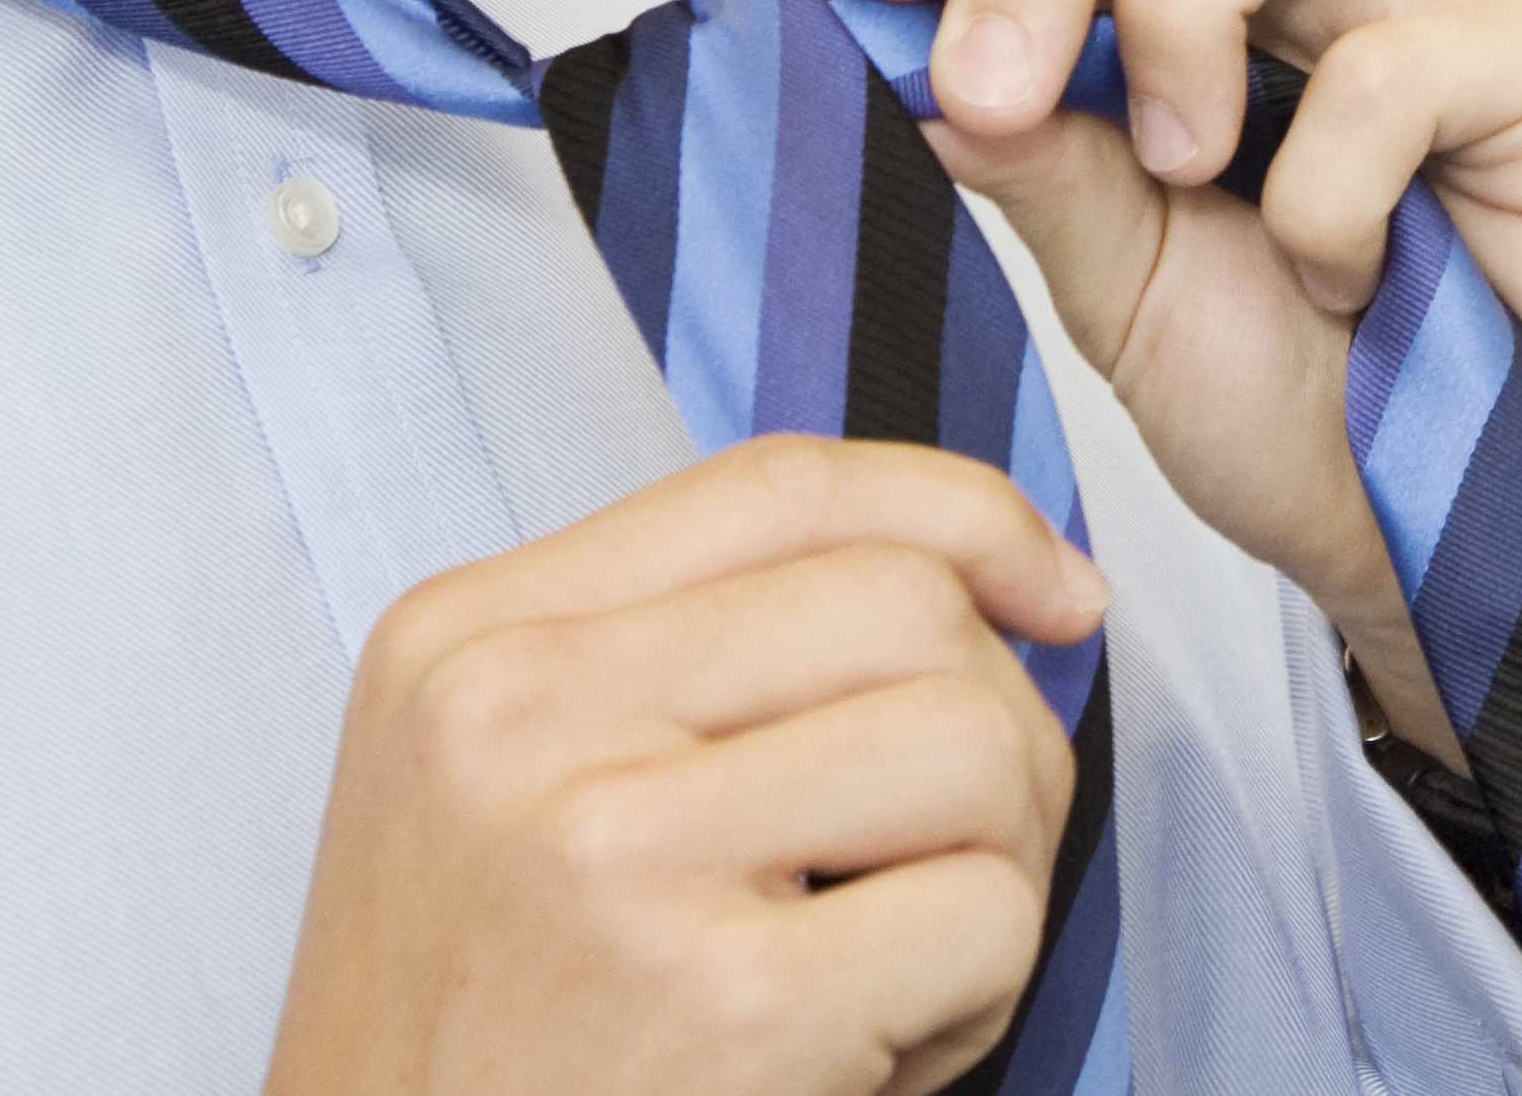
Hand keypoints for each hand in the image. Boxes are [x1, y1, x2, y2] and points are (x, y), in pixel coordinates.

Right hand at [263, 438, 1105, 1095]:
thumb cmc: (481, 1050)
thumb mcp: (503, 798)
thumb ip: (684, 662)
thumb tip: (983, 576)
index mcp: (466, 641)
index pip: (780, 483)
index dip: (963, 513)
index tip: (1056, 589)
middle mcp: (519, 714)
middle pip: (903, 601)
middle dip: (996, 726)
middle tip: (950, 859)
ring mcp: (614, 850)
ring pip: (971, 742)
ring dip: (992, 871)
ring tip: (887, 973)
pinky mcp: (728, 1002)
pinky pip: (984, 918)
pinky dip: (977, 999)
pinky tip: (866, 1061)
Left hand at [836, 0, 1521, 764]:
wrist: (1466, 556)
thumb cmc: (1312, 412)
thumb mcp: (1121, 288)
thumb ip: (1031, 160)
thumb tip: (890, 56)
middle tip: (991, 90)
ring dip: (1182, 6)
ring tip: (1181, 165)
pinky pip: (1406, 49)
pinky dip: (1334, 175)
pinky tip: (1341, 270)